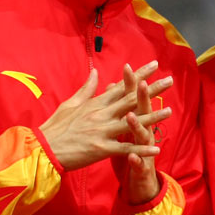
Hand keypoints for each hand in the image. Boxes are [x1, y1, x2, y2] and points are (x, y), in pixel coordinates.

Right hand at [39, 61, 171, 170]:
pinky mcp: (101, 149)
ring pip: (132, 122)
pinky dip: (141, 148)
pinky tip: (157, 147)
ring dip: (152, 117)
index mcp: (96, 103)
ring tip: (169, 111)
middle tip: (170, 81)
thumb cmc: (56, 127)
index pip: (122, 86)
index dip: (139, 75)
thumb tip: (96, 72)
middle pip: (131, 99)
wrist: (43, 149)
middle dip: (152, 89)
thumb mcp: (70, 103)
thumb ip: (87, 89)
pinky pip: (125, 148)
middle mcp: (101, 114)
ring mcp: (102, 131)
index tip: (154, 66)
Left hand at [118, 66, 172, 203]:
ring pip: (142, 136)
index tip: (127, 67)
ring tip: (132, 116)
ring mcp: (143, 151)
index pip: (132, 99)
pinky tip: (133, 156)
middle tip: (141, 82)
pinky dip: (136, 159)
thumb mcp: (123, 130)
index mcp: (135, 122)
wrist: (140, 183)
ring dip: (138, 126)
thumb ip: (119, 109)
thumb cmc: (130, 154)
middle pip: (142, 112)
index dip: (131, 84)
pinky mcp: (141, 167)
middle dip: (142, 98)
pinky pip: (138, 163)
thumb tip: (112, 87)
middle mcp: (142, 133)